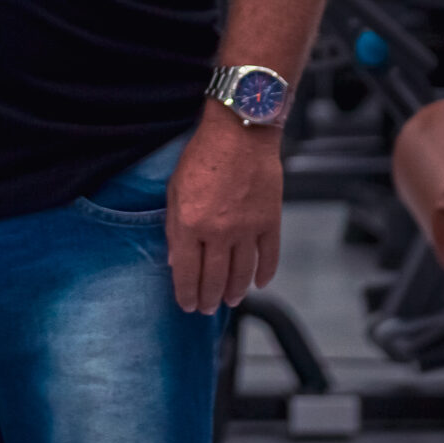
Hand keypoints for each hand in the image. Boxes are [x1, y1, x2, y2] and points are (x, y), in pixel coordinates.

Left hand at [164, 102, 282, 313]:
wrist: (240, 133)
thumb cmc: (202, 156)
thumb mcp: (174, 189)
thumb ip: (174, 227)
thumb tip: (175, 261)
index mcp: (190, 223)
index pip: (186, 271)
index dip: (186, 292)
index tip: (187, 305)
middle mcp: (218, 231)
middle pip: (214, 277)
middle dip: (208, 298)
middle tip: (207, 309)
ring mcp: (247, 229)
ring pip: (241, 273)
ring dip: (235, 291)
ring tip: (229, 301)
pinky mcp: (270, 221)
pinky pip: (269, 257)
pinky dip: (265, 274)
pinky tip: (260, 284)